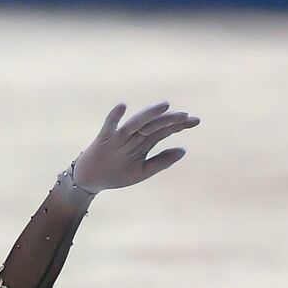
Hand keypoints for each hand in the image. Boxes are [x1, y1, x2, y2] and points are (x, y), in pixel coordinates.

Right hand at [71, 101, 199, 193]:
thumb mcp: (143, 171)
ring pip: (137, 123)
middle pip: (155, 125)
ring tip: (165, 106)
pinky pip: (110, 125)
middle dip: (171, 120)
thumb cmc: (116, 174)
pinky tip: (122, 107)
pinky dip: (114, 116)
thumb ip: (162, 161)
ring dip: (150, 114)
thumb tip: (184, 150)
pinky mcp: (104, 138)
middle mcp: (134, 136)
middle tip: (188, 117)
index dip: (180, 125)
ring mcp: (119, 136)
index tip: (196, 121)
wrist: (91, 180)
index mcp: (144, 142)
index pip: (165, 129)